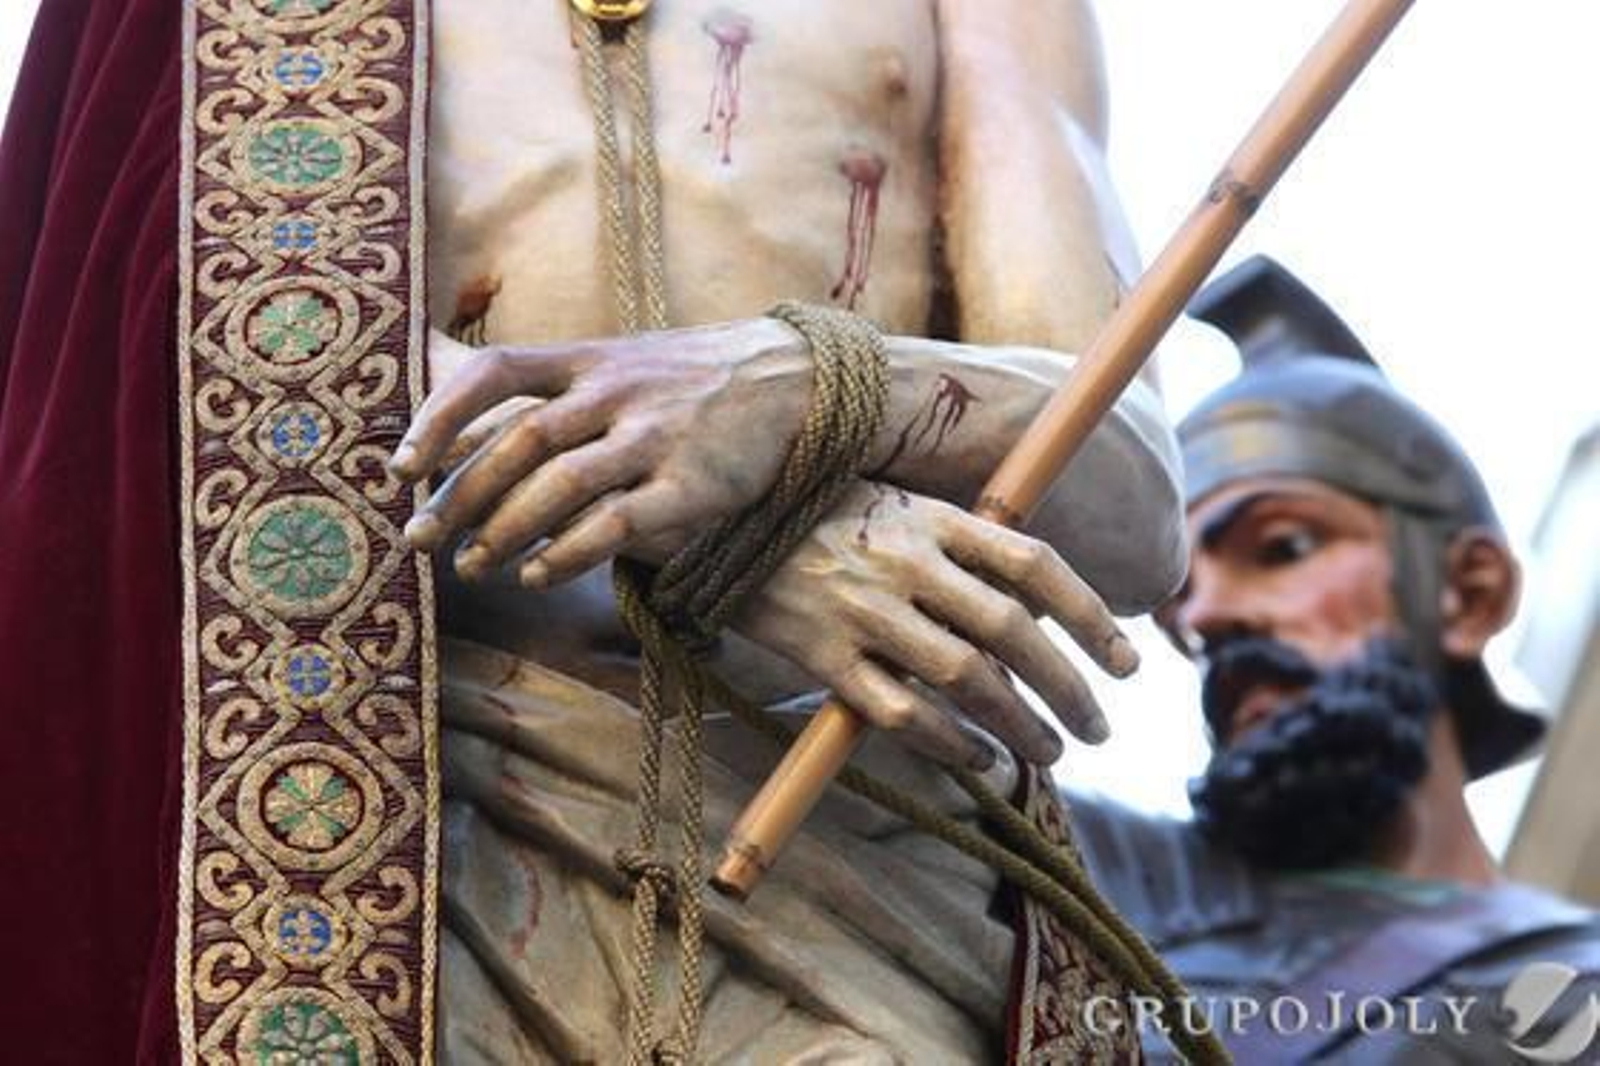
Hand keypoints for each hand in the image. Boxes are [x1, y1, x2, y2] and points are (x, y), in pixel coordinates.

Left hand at [392, 320, 810, 584]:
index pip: (494, 373)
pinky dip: (570, 553)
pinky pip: (618, 523)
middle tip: (419, 540)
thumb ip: (556, 390)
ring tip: (472, 567)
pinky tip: (538, 576)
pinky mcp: (694, 483)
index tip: (399, 468)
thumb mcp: (620, 361)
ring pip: (561, 485)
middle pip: (518, 442)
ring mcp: (656, 436)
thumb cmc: (689, 380)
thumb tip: (469, 433)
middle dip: (458, 496)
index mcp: (588, 358)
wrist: (795, 377)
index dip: (438, 418)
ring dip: (505, 532)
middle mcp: (615, 391)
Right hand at [731, 481, 1138, 767]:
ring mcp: (864, 611)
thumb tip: (1035, 593)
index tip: (1127, 663)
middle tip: (1097, 727)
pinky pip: (902, 713)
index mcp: (932, 518)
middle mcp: (906, 562)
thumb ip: (958, 543)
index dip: (1091, 615)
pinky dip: (952, 744)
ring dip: (1022, 724)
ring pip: (966, 679)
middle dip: (1069, 686)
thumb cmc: (817, 516)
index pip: (1034, 564)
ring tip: (1051, 751)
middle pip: (1012, 631)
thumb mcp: (894, 505)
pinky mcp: (823, 656)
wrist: (717, 522)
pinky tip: (980, 760)